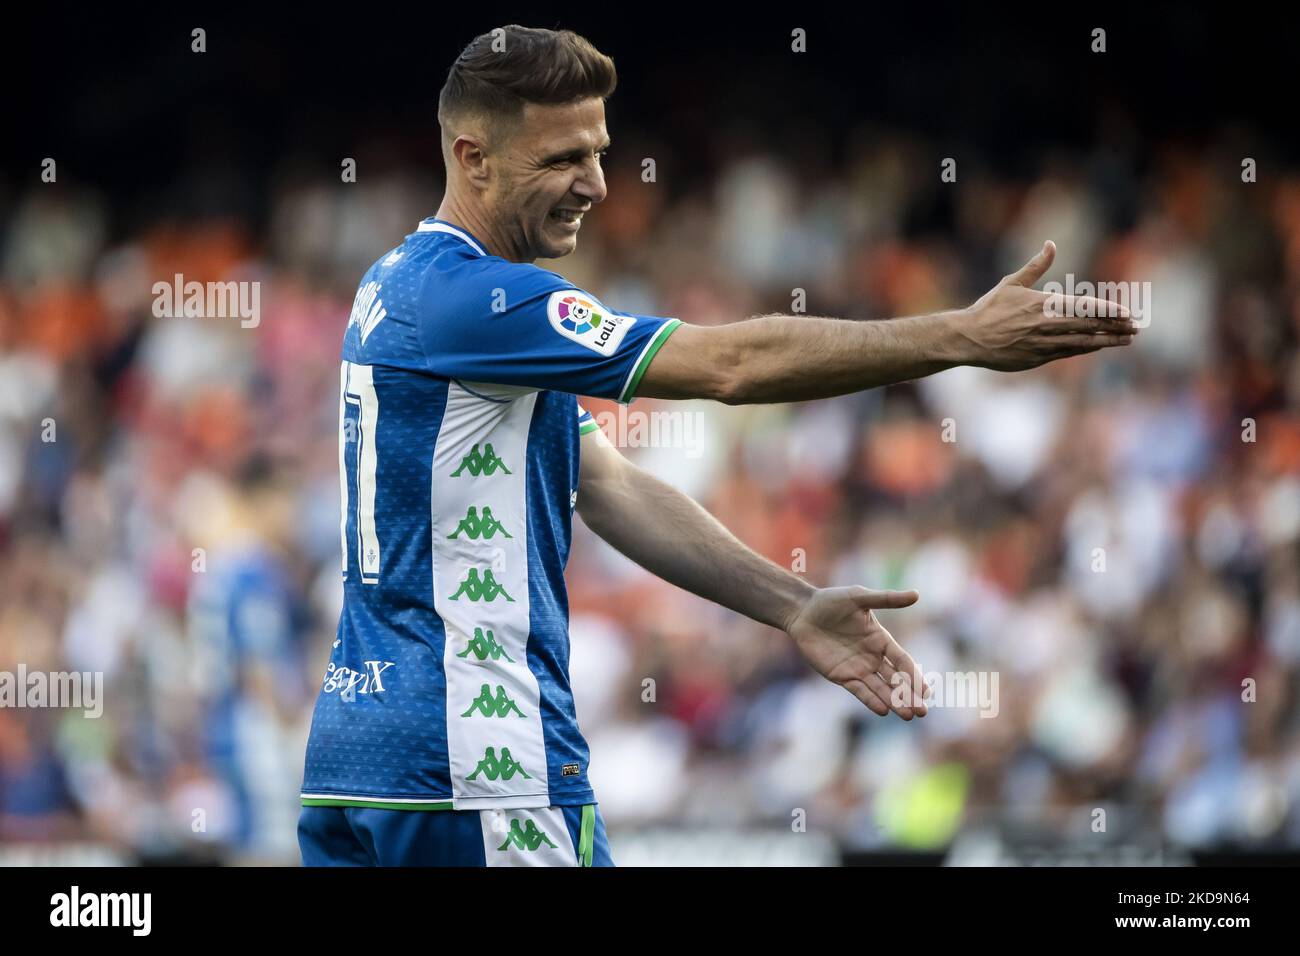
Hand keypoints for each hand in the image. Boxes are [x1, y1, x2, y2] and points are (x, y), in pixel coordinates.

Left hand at [785, 586, 928, 718]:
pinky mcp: (841, 675)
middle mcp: (872, 657)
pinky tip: (883, 710)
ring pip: (880, 688)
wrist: (802, 612)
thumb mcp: (860, 597)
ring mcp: (857, 668)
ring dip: (894, 702)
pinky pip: (859, 690)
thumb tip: (917, 595)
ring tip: (908, 716)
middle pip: (895, 680)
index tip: (926, 691)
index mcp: (881, 639)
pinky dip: (870, 700)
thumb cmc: (831, 601)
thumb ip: (887, 599)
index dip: (914, 675)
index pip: (902, 661)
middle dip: (909, 696)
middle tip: (922, 711)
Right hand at [956, 240, 1136, 371]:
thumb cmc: (988, 309)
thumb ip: (1035, 266)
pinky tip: (1099, 346)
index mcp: (1043, 305)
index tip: (1127, 312)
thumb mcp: (1011, 283)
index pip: (1084, 307)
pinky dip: (1086, 348)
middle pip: (1089, 326)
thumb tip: (1051, 244)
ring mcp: (1043, 344)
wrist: (968, 339)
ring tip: (1127, 339)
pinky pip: (1068, 352)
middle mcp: (1047, 325)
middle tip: (1136, 326)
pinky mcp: (1037, 358)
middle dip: (1115, 326)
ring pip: (1083, 342)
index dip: (1108, 310)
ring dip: (1107, 341)